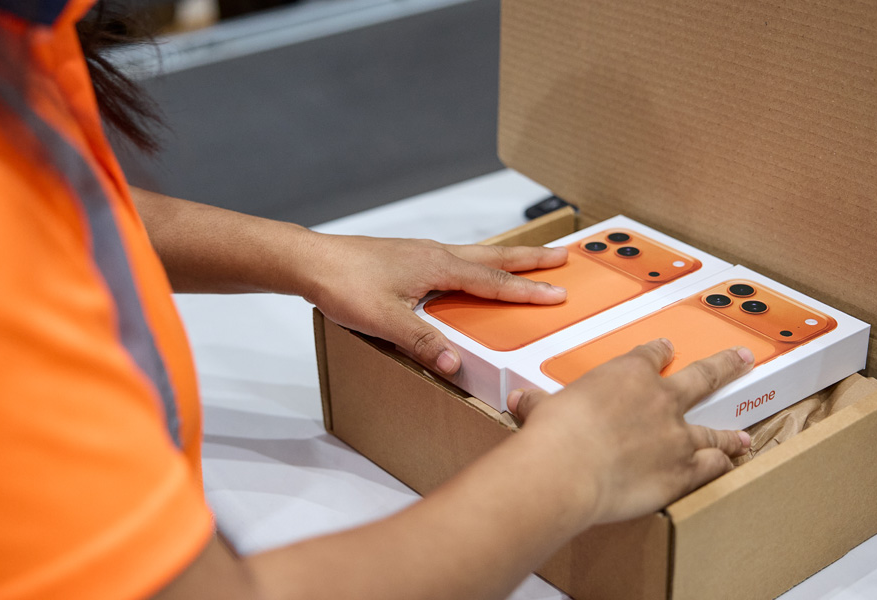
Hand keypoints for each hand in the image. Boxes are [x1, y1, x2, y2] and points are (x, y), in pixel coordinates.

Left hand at [300, 233, 567, 373]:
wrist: (311, 261)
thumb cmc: (345, 284)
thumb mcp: (385, 320)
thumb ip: (423, 342)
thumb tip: (456, 365)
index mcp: (438, 267)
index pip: (493, 282)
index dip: (527, 291)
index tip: (557, 295)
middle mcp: (436, 254)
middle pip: (495, 258)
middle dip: (531, 260)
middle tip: (564, 256)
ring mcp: (423, 253)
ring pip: (477, 255)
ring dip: (507, 259)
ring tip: (530, 260)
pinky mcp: (409, 257)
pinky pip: (457, 258)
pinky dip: (479, 262)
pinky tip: (472, 271)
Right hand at [507, 339, 753, 525]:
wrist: (568, 467)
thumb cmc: (554, 434)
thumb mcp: (542, 408)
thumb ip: (538, 404)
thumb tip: (520, 401)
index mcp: (627, 375)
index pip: (651, 355)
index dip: (660, 351)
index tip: (666, 348)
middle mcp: (660, 399)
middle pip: (702, 376)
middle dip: (725, 366)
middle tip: (742, 359)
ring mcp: (677, 436)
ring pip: (714, 429)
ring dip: (730, 432)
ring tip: (744, 435)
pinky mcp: (683, 471)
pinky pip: (712, 466)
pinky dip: (722, 465)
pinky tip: (729, 466)